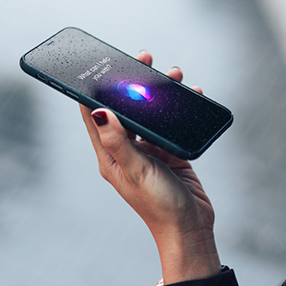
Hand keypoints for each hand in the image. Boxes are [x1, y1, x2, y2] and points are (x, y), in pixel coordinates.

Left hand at [79, 51, 220, 283]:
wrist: (191, 228)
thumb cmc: (158, 205)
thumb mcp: (135, 170)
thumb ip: (118, 140)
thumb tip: (98, 111)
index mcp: (110, 155)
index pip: (94, 114)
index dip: (94, 87)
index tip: (101, 63)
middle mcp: (127, 149)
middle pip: (126, 106)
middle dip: (134, 81)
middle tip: (144, 58)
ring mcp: (149, 150)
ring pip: (151, 112)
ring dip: (160, 91)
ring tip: (174, 74)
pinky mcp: (170, 152)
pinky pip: (172, 123)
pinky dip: (180, 107)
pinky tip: (192, 94)